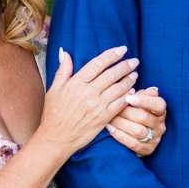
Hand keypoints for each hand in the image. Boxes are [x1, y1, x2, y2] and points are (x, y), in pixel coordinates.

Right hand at [38, 47, 138, 161]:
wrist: (56, 138)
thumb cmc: (53, 113)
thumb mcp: (54, 89)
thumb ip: (63, 70)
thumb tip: (64, 52)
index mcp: (76, 83)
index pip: (98, 64)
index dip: (112, 55)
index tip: (122, 49)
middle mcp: (88, 93)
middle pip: (111, 74)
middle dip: (125, 66)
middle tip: (134, 61)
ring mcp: (97, 106)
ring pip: (118, 88)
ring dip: (129, 80)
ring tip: (135, 74)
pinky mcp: (103, 118)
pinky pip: (119, 104)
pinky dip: (127, 96)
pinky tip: (133, 91)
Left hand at [106, 87, 167, 158]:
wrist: (135, 135)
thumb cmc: (136, 113)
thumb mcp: (141, 102)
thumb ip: (143, 95)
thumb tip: (152, 89)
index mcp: (160, 111)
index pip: (158, 104)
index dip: (144, 101)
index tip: (128, 98)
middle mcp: (160, 125)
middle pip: (144, 117)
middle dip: (126, 112)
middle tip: (113, 108)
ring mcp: (155, 139)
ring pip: (138, 131)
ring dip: (121, 124)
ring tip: (110, 118)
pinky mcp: (147, 150)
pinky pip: (133, 144)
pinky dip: (120, 136)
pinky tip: (110, 129)